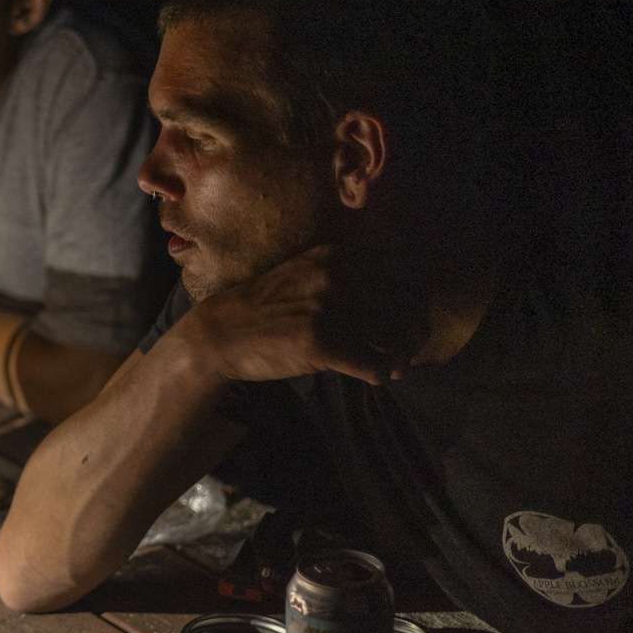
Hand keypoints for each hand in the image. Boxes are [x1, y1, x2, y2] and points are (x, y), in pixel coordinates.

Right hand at [177, 246, 426, 385]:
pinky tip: (374, 377)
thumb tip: (402, 295)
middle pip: (405, 303)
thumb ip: (346, 273)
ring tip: (393, 366)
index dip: (414, 297)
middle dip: (413, 330)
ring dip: (400, 356)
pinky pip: (374, 365)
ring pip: (395, 335)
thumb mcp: (305, 274)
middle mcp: (335, 274)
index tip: (409, 318)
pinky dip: (379, 375)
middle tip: (406, 350)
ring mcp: (327, 307)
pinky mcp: (320, 342)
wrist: (219, 334)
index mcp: (336, 255)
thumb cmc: (266, 309)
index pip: (403, 270)